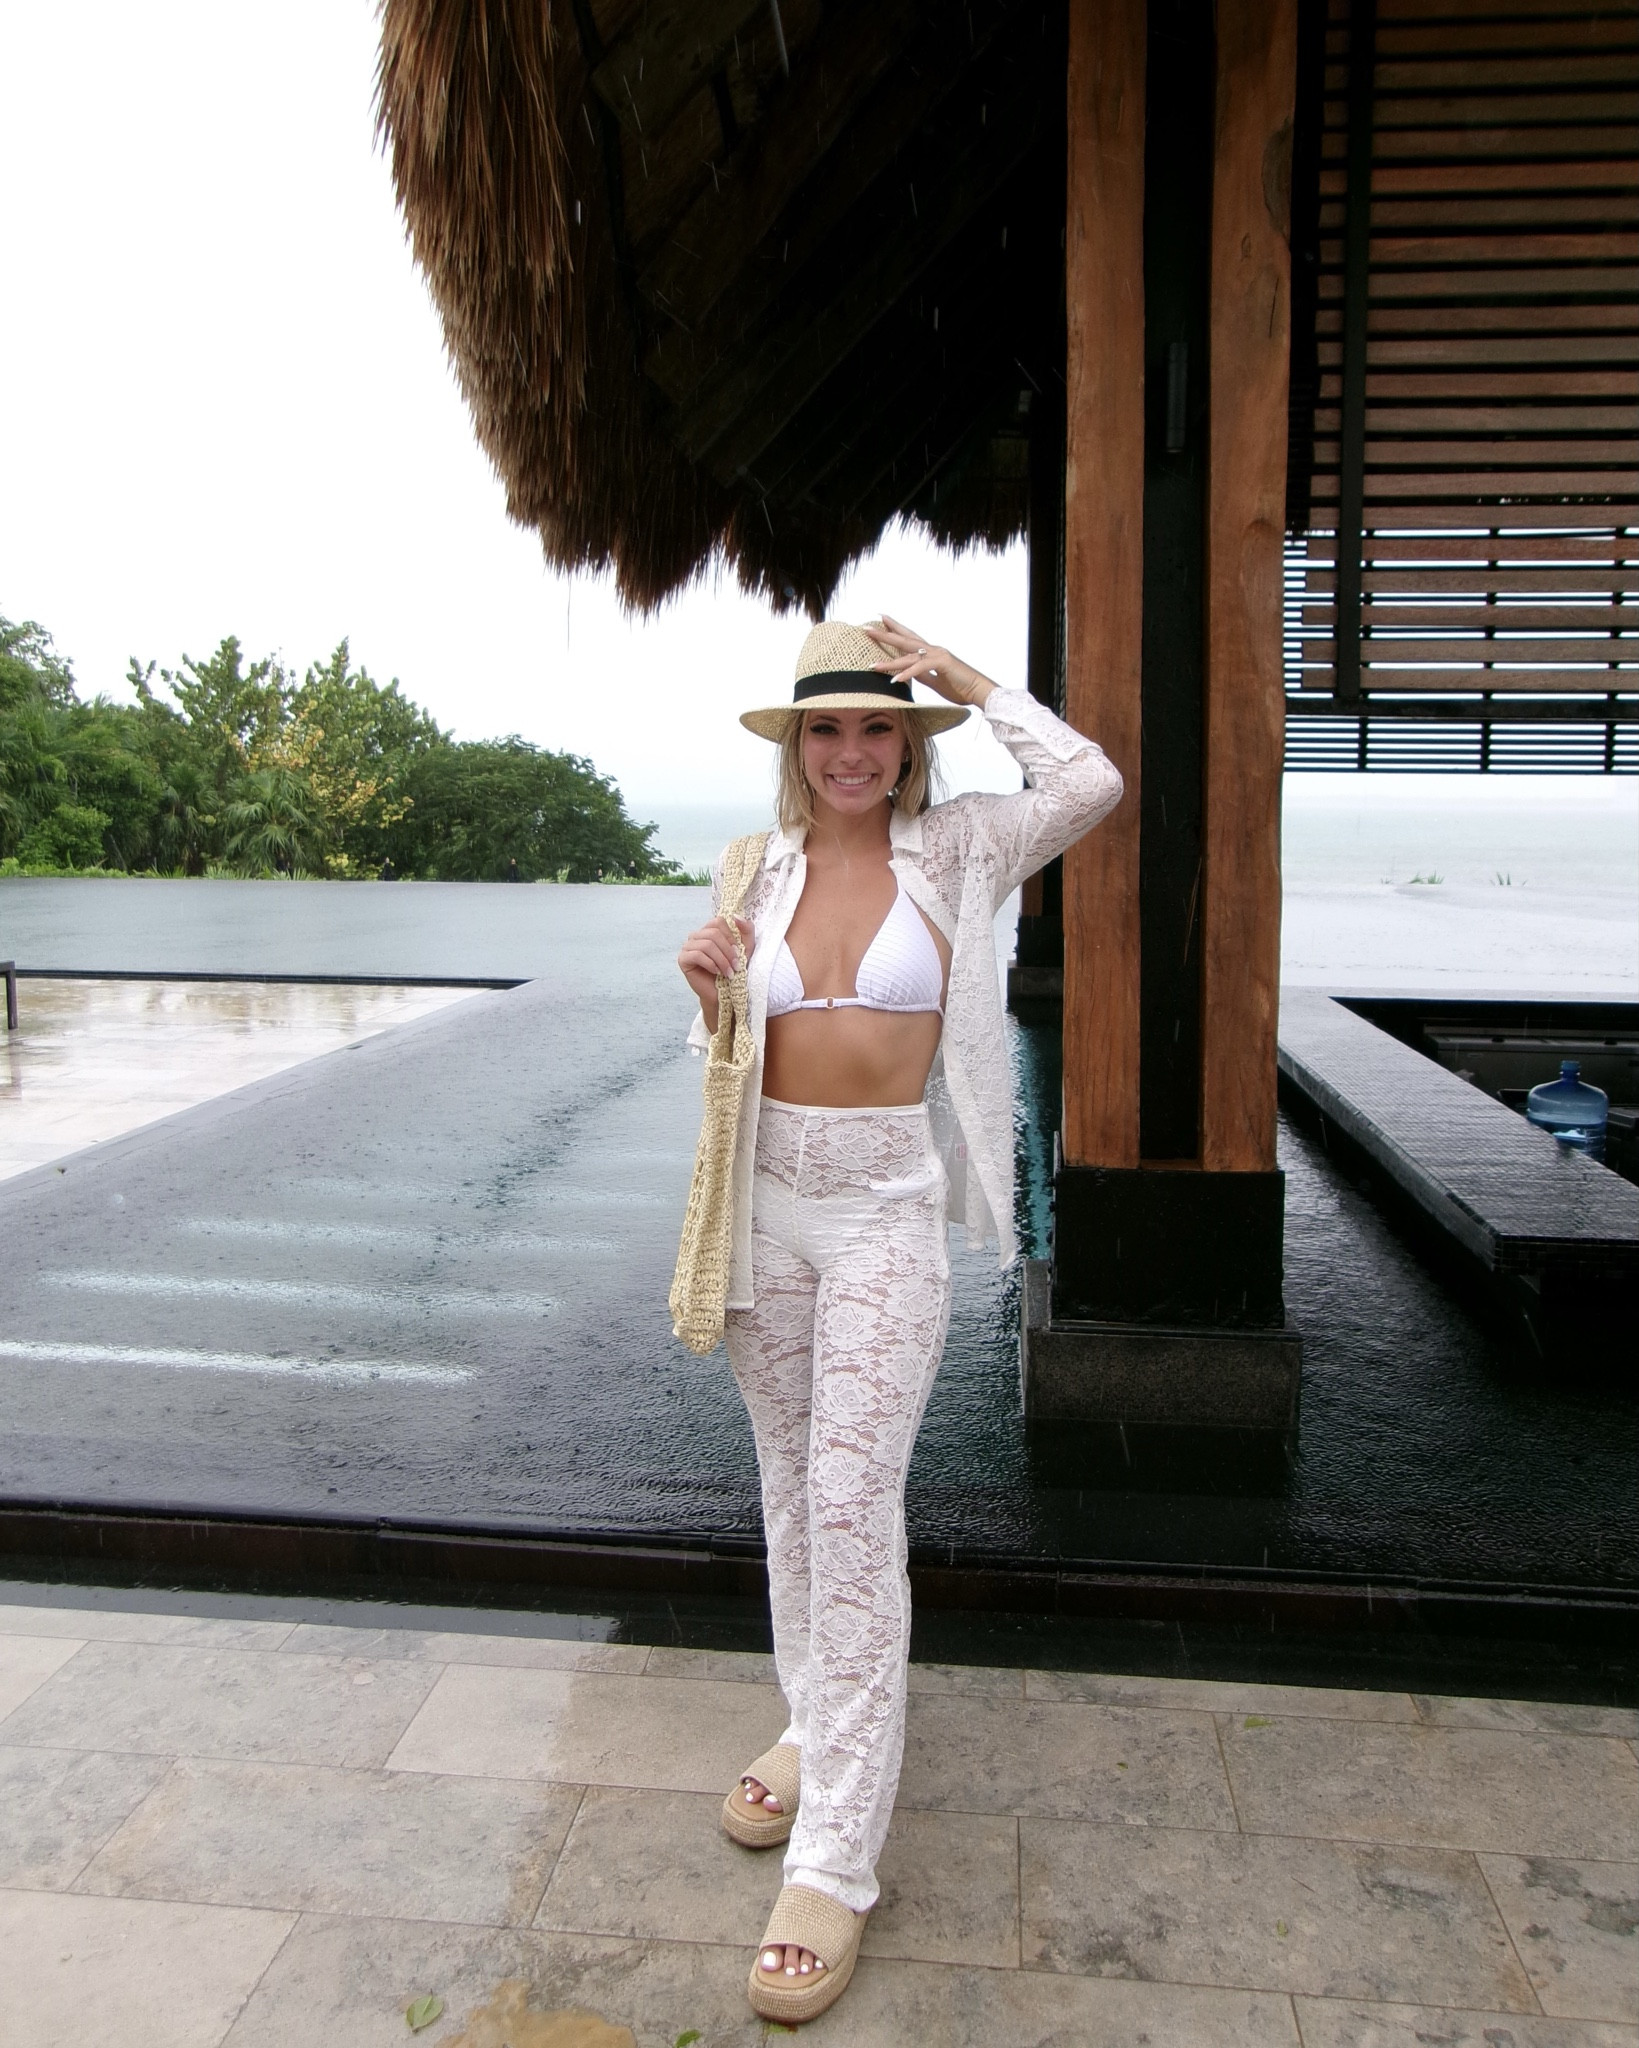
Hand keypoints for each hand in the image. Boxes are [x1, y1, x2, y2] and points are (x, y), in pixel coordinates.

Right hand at [678, 912, 752, 1032]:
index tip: (738, 952)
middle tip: (736, 966)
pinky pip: (697, 955)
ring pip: (706, 944)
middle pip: (713, 933)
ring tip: (729, 972)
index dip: (730, 936)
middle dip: (728, 951)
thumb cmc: (734, 970)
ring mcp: (688, 946)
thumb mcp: (746, 949)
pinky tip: (716, 972)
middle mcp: (697, 935)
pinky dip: (710, 964)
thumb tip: (736, 916)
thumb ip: (746, 930)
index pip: (718, 921)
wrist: (723, 994)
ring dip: (721, 960)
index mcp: (709, 930)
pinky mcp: (683, 959)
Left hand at [864, 614, 995, 707]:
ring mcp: (938, 655)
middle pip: (905, 640)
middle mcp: (933, 650)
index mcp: (932, 653)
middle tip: (866, 628)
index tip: (881, 620)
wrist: (979, 691)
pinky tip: (894, 680)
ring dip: (889, 661)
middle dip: (885, 634)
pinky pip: (920, 668)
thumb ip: (922, 675)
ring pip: (909, 655)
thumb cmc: (960, 687)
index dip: (895, 628)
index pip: (909, 638)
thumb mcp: (935, 681)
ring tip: (872, 665)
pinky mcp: (943, 664)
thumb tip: (908, 673)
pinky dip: (907, 674)